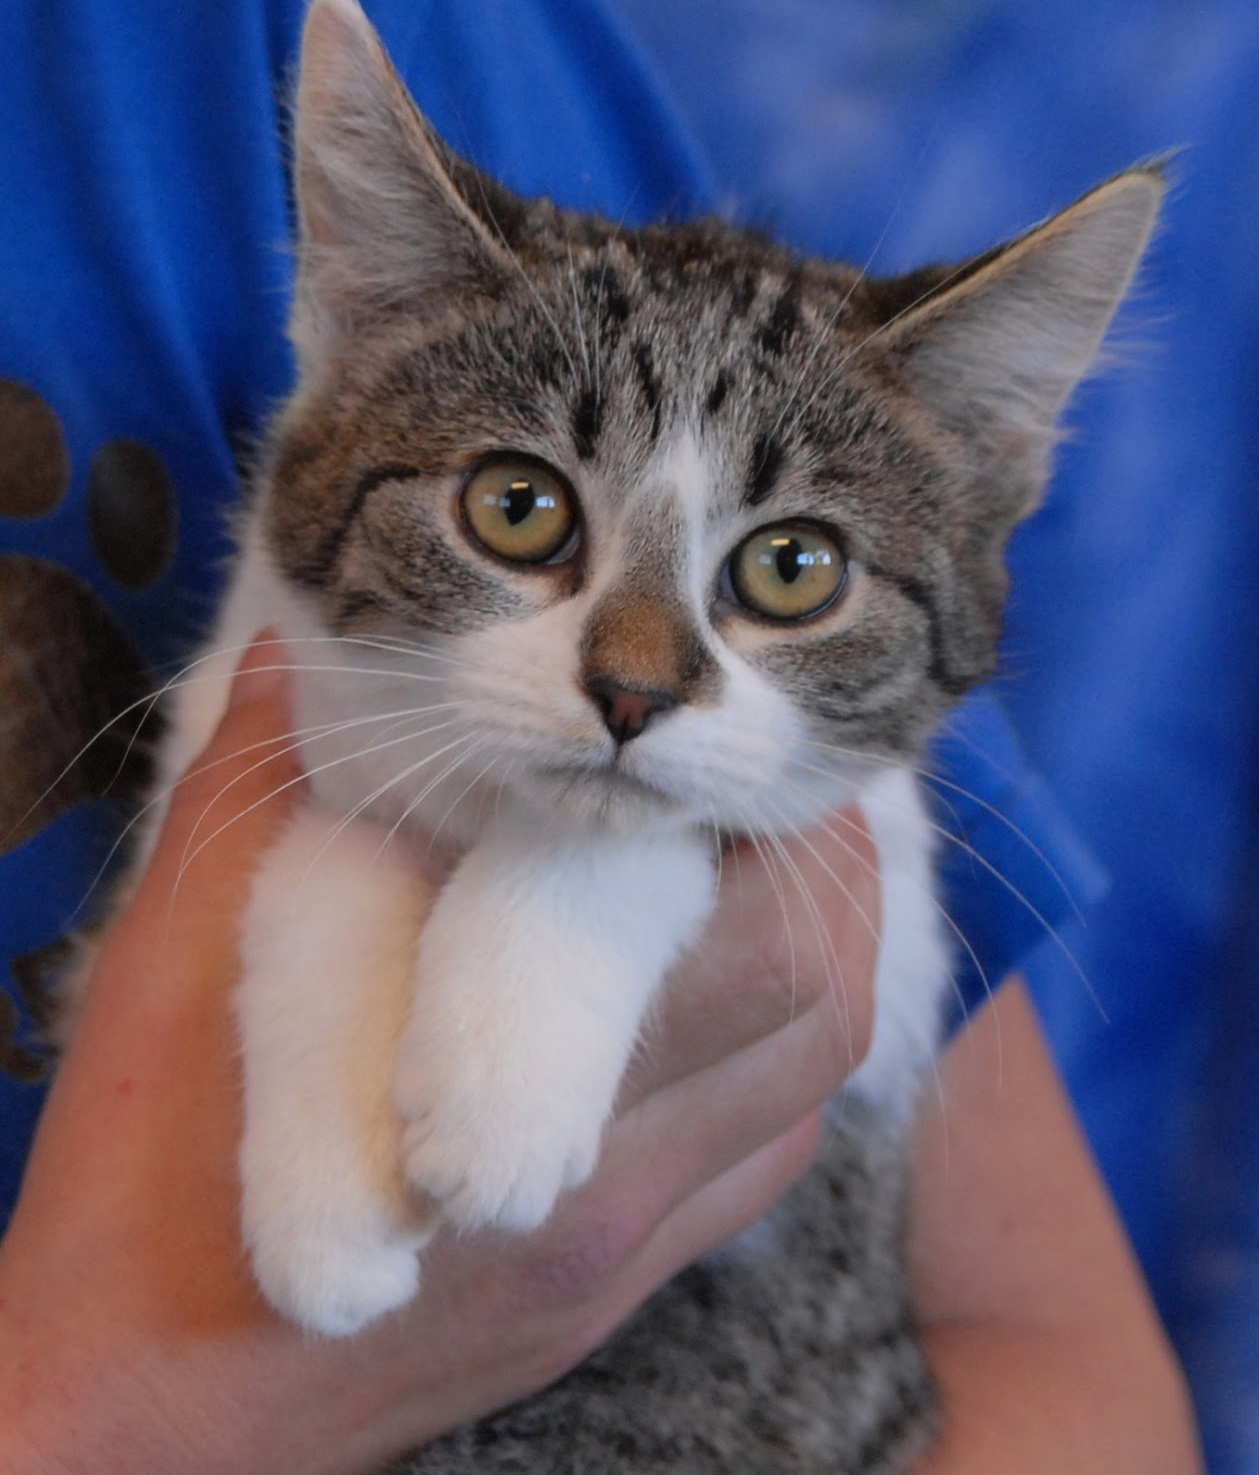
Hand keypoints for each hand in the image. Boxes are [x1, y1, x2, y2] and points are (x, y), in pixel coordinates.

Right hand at [0, 637, 877, 1474]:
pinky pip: (759, 1166)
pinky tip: (722, 998)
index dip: (768, 826)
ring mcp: (621, 1256)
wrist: (140, 1420)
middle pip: (813, 1013)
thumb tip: (291, 654)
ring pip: (806, 1093)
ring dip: (817, 964)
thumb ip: (247, 793)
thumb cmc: (139, 1196)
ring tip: (766, 859)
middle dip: (827, 876)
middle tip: (774, 776)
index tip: (742, 739)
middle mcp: (605, 1191)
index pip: (740, 948)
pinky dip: (776, 1065)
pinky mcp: (615, 1296)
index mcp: (515, 1101)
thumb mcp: (169, 975)